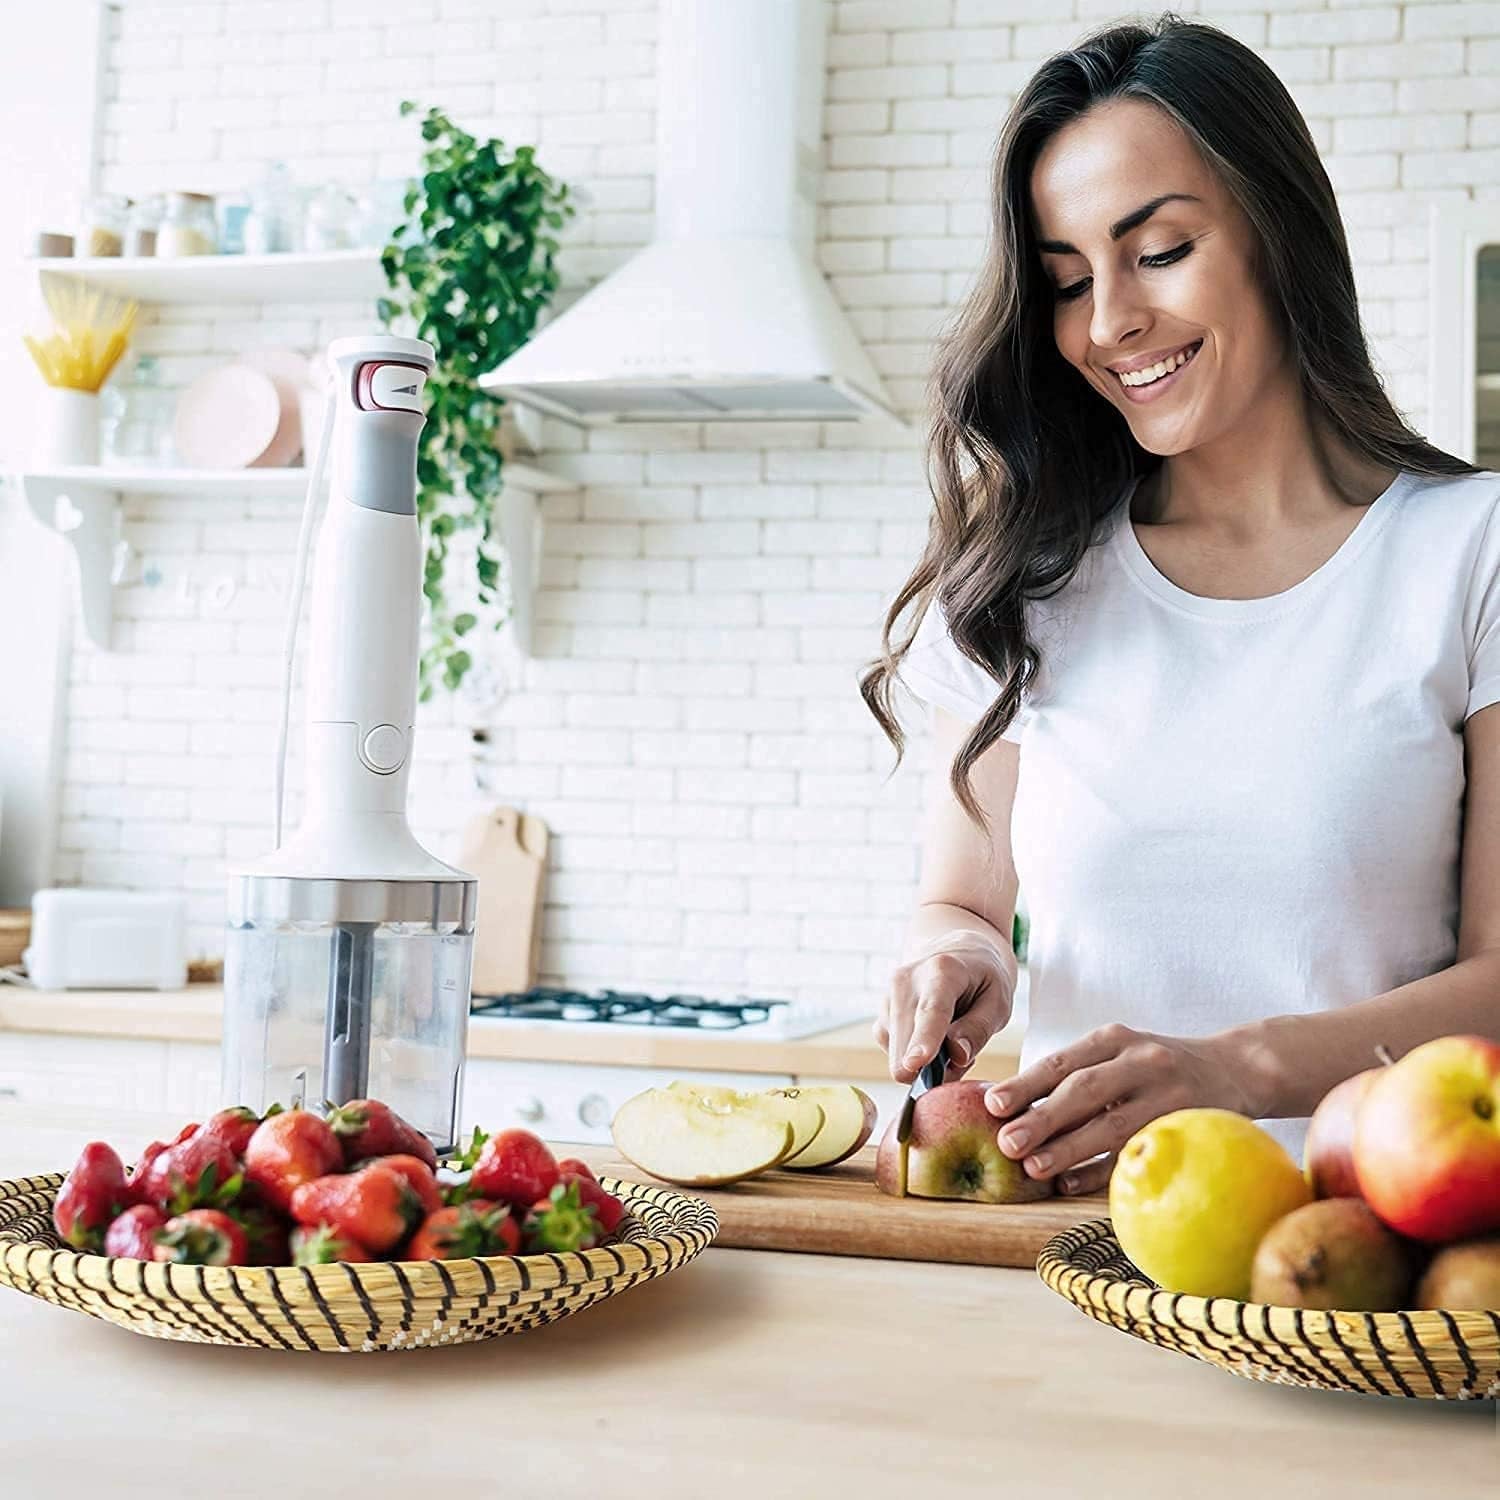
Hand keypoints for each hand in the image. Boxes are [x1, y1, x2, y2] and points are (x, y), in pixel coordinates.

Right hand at [874, 935, 1014, 1085]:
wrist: (958, 952)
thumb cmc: (982, 978)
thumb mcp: (999, 1001)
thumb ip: (979, 1029)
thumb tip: (957, 1056)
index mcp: (942, 971)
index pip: (931, 1011)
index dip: (923, 1040)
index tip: (915, 1064)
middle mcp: (906, 981)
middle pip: (905, 1041)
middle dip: (931, 1065)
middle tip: (963, 1054)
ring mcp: (888, 996)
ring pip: (897, 1053)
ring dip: (925, 1060)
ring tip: (950, 1038)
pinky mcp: (881, 1013)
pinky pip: (893, 1050)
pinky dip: (914, 1053)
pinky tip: (933, 1038)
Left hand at [983, 1023, 1258, 1195]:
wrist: (1237, 1068)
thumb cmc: (1155, 1067)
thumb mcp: (1120, 1053)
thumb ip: (1076, 1073)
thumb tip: (1010, 1108)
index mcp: (1115, 1038)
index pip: (1063, 1062)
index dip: (1026, 1084)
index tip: (992, 1104)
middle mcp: (1141, 1060)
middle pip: (1084, 1090)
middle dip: (1042, 1118)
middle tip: (1005, 1143)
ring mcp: (1168, 1094)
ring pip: (1112, 1124)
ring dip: (1069, 1149)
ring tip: (1033, 1167)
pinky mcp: (1188, 1126)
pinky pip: (1140, 1151)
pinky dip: (1103, 1170)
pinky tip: (1071, 1183)